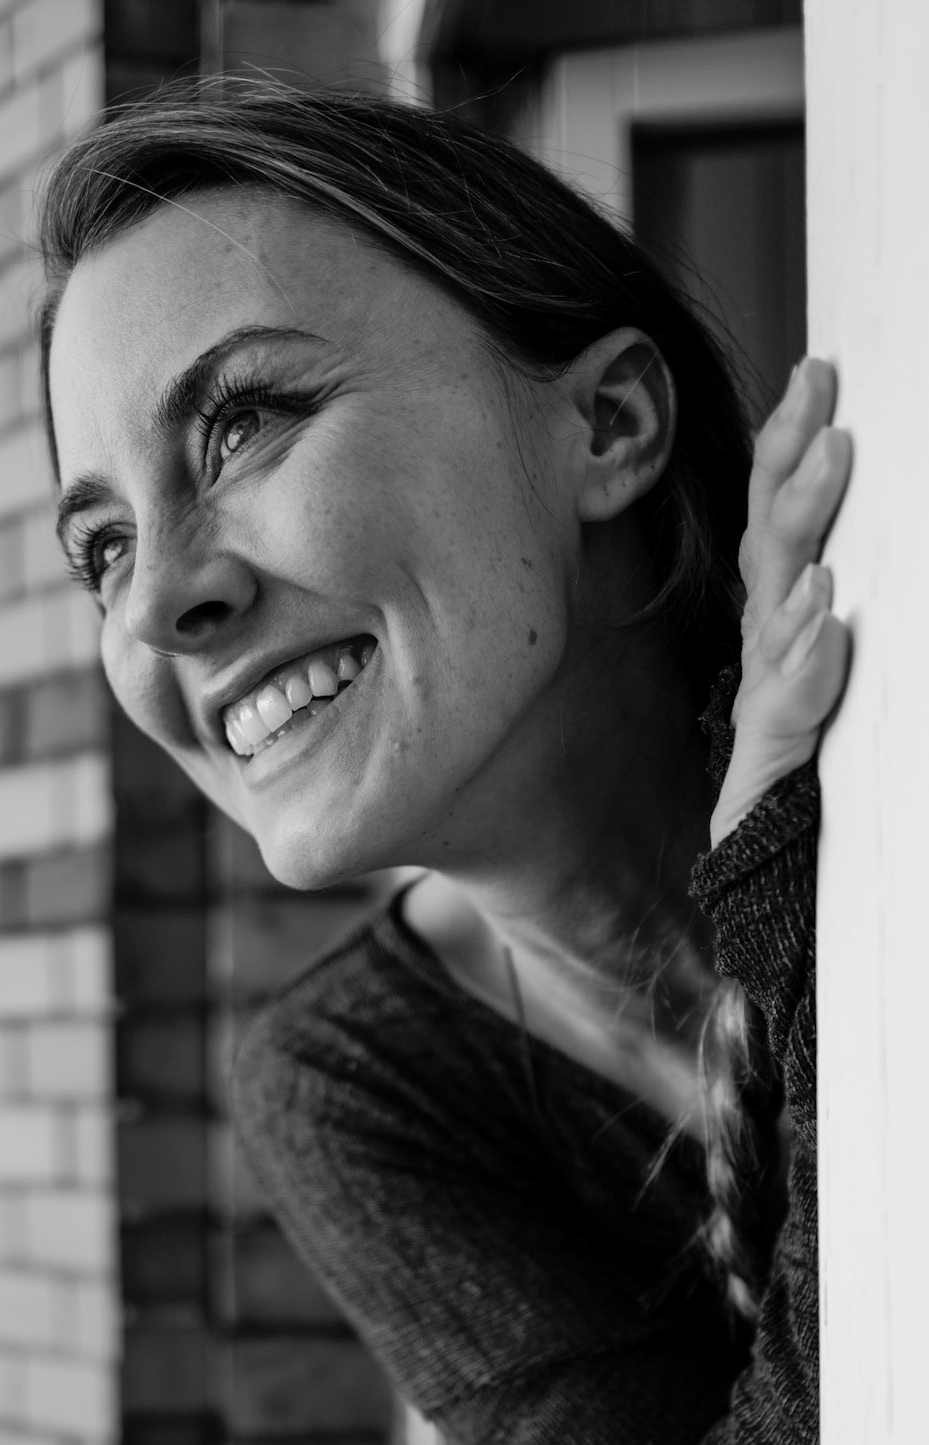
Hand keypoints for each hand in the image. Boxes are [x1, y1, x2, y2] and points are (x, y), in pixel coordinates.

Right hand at [711, 358, 853, 844]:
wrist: (769, 908)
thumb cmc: (808, 802)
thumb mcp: (827, 704)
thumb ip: (825, 655)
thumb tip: (841, 580)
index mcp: (783, 631)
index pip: (781, 526)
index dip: (788, 449)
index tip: (816, 373)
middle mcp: (769, 659)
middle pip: (771, 543)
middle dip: (790, 460)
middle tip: (818, 389)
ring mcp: (767, 711)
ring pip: (777, 604)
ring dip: (801, 525)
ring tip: (831, 457)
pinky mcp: (766, 773)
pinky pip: (785, 708)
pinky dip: (803, 658)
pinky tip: (822, 616)